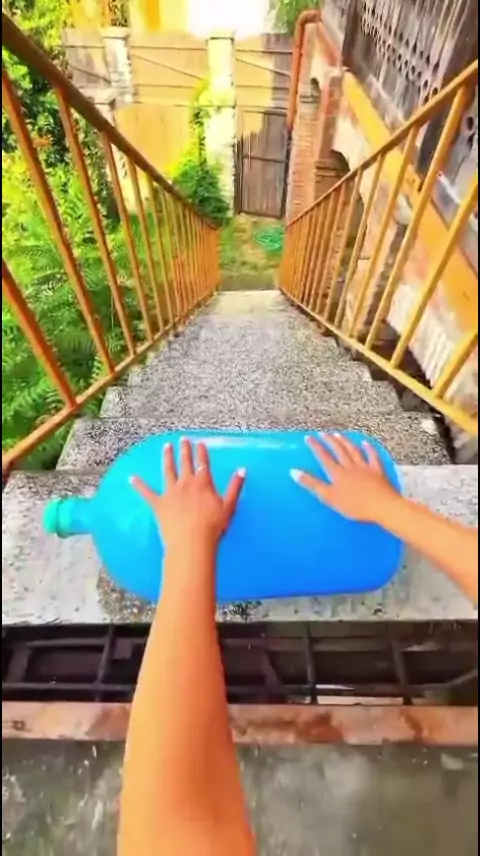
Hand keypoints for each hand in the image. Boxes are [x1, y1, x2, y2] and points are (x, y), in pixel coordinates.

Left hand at [131, 439, 245, 552]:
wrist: (191, 542)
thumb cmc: (213, 527)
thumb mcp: (229, 506)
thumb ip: (235, 487)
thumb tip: (242, 470)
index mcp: (203, 483)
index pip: (203, 463)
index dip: (201, 452)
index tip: (199, 443)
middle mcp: (186, 483)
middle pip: (185, 463)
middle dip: (184, 450)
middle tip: (182, 439)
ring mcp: (170, 492)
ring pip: (168, 471)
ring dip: (167, 458)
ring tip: (166, 447)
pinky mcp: (158, 504)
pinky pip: (146, 492)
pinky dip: (139, 485)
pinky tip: (132, 477)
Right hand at [291, 433, 397, 522]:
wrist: (381, 506)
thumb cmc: (354, 505)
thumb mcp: (329, 497)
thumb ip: (312, 484)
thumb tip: (294, 471)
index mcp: (337, 474)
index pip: (324, 458)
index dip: (316, 447)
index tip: (308, 438)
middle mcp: (350, 467)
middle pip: (339, 451)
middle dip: (330, 441)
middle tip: (323, 433)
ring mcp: (365, 468)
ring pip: (353, 451)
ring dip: (345, 442)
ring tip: (339, 435)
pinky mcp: (377, 471)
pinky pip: (372, 457)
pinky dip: (369, 448)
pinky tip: (365, 443)